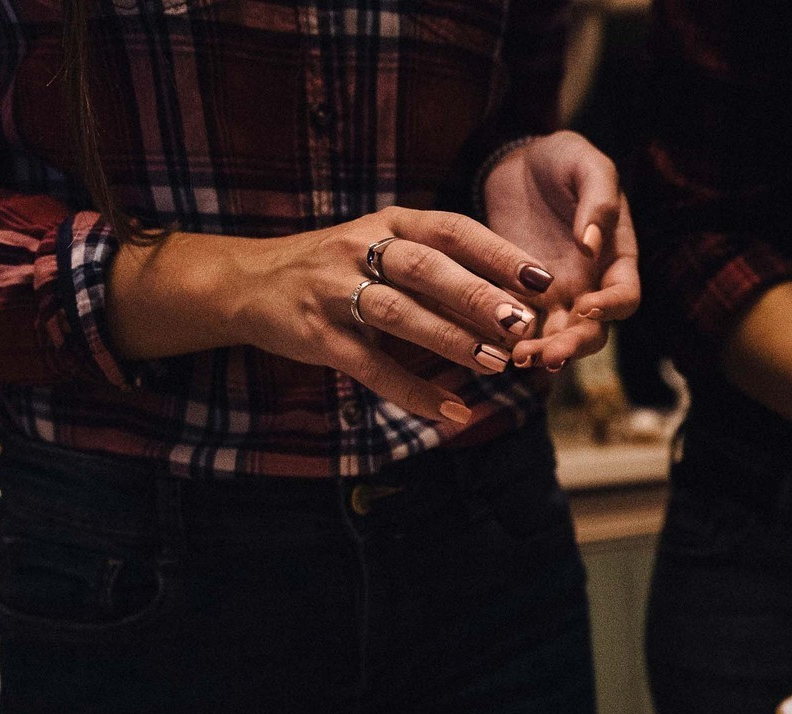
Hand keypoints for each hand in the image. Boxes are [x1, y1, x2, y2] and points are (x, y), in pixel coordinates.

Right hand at [108, 208, 557, 421]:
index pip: (451, 230)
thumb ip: (437, 268)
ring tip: (496, 364)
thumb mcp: (382, 250)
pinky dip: (412, 392)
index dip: (498, 252)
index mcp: (387, 223)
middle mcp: (360, 248)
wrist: (248, 283)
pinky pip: (370, 367)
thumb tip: (514, 297)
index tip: (544, 278)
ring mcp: (334, 291)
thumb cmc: (336, 269)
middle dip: (476, 294)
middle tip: (523, 322)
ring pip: (399, 314)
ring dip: (450, 340)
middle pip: (426, 268)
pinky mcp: (316, 336)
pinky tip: (451, 411)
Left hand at [481, 131, 640, 370]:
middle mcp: (591, 285)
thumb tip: (592, 243)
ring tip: (517, 358)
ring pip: (556, 338)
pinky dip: (509, 338)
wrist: (518, 162)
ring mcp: (556, 295)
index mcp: (616, 258)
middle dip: (572, 346)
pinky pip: (519, 325)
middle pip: (592, 331)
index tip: (587, 305)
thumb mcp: (586, 163)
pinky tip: (492, 343)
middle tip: (546, 355)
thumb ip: (598, 199)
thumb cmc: (563, 159)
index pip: (626, 297)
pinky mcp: (520, 295)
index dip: (611, 307)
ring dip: (540, 353)